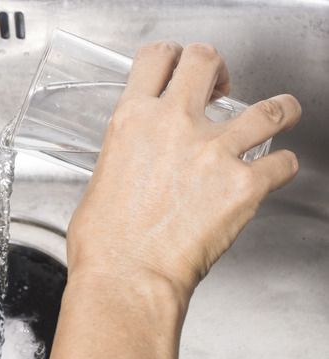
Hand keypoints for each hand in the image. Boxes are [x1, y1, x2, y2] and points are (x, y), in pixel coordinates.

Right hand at [66, 41, 300, 298]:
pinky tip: (272, 173)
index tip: (181, 68)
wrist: (126, 278)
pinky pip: (283, 162)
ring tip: (280, 114)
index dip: (174, 56)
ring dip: (279, 109)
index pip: (157, 57)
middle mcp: (174, 125)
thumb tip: (138, 162)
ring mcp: (213, 151)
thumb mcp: (100, 181)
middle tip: (223, 88)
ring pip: (270, 107)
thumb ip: (126, 156)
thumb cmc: (105, 244)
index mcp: (132, 121)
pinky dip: (282, 166)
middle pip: (207, 61)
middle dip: (219, 70)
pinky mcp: (244, 185)